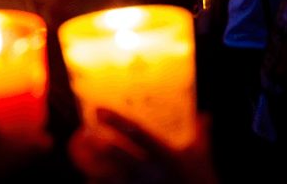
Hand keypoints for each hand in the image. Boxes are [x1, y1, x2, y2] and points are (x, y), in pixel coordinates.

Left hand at [68, 110, 214, 183]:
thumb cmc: (201, 179)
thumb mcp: (202, 157)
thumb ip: (200, 134)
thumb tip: (205, 115)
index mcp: (166, 155)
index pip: (138, 134)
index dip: (117, 121)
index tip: (98, 110)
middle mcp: (152, 171)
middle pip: (121, 157)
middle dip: (101, 147)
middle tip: (84, 136)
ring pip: (112, 178)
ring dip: (95, 170)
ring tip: (81, 159)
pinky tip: (90, 180)